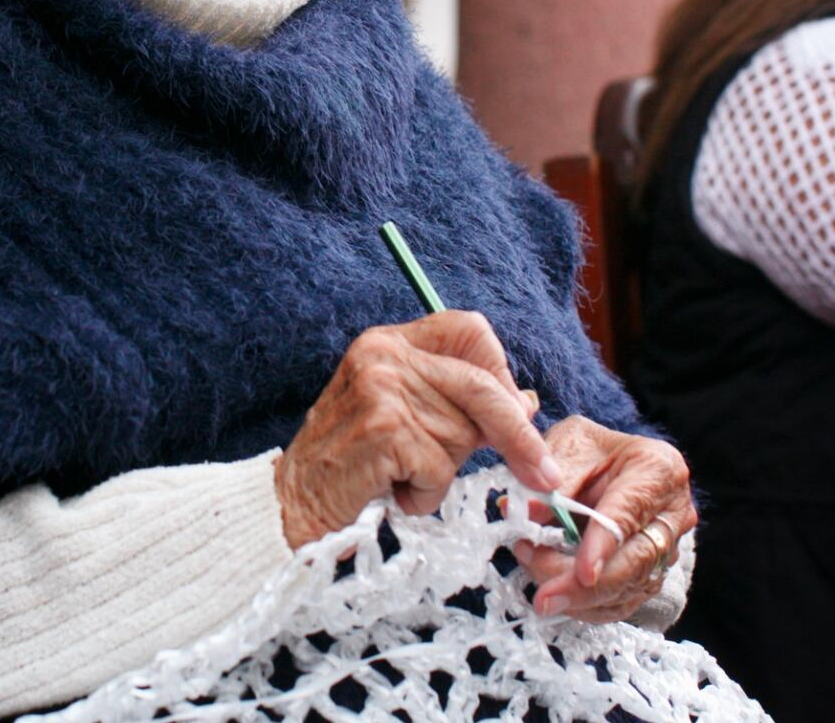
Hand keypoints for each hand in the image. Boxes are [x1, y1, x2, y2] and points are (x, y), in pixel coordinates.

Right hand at [275, 311, 562, 548]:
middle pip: (480, 386)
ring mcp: (381, 390)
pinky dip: (423, 495)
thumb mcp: (405, 420)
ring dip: (441, 474)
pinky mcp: (383, 431)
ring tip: (400, 479)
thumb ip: (458, 406)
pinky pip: (438, 469)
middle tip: (544, 474)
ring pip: (461, 435)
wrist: (291, 504)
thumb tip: (526, 402)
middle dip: (517, 435)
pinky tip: (390, 492)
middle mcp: (383, 356)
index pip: (468, 329)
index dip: (499, 370)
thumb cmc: (351, 466)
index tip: (515, 409)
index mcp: (389, 343)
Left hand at [510, 415, 694, 622]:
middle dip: (585, 586)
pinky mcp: (653, 573)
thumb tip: (524, 513)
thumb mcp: (569, 444)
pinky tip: (558, 598)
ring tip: (536, 583)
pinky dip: (588, 607)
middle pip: (635, 561)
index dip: (603, 546)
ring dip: (578, 597)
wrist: (609, 463)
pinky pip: (624, 602)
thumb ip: (550, 480)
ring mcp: (668, 548)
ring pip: (628, 589)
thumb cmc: (590, 451)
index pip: (628, 514)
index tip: (582, 573)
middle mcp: (673, 513)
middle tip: (545, 598)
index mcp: (658, 469)